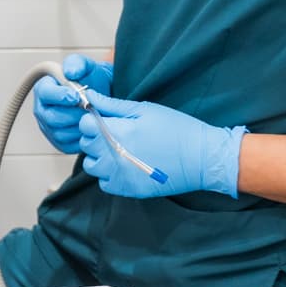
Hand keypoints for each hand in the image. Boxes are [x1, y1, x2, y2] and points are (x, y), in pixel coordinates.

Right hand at [32, 55, 112, 154]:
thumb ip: (78, 63)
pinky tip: (89, 127)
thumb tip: (70, 72)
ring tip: (91, 116)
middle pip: (51, 117)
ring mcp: (49, 128)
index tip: (76, 96)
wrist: (104, 98)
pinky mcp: (59, 143)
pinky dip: (81, 137)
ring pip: (61, 133)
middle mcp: (42, 109)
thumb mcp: (88, 66)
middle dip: (73, 113)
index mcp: (44, 89)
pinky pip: (68, 145)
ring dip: (79, 125)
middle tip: (89, 108)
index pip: (44, 94)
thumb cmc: (93, 81)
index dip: (60, 96)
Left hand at [78, 92, 245, 199]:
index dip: (92, 119)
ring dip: (100, 157)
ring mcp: (119, 175)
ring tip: (120, 150)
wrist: (202, 159)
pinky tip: (126, 165)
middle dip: (95, 137)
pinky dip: (110, 175)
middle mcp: (113, 156)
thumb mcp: (145, 109)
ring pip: (92, 166)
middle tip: (117, 133)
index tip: (104, 119)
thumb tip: (89, 96)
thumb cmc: (177, 129)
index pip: (84, 125)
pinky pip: (104, 183)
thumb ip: (112, 104)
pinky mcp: (127, 190)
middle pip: (86, 144)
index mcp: (118, 132)